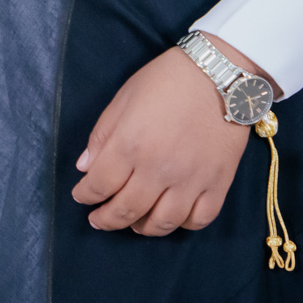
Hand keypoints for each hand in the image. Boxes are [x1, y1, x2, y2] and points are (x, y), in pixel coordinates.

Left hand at [70, 34, 273, 235]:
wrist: (220, 74)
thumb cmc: (166, 80)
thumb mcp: (123, 99)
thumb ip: (102, 136)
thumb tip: (85, 168)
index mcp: (130, 145)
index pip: (99, 185)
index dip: (85, 195)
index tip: (81, 197)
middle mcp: (158, 169)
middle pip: (126, 210)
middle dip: (106, 219)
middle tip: (98, 220)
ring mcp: (190, 180)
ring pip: (162, 223)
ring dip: (142, 228)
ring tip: (133, 224)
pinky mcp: (218, 184)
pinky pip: (198, 220)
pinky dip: (182, 225)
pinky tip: (172, 218)